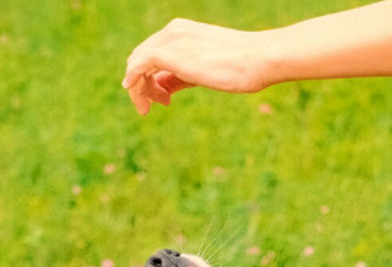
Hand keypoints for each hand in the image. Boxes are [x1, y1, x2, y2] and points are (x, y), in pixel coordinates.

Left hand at [122, 19, 272, 114]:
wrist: (256, 59)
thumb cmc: (240, 67)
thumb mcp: (204, 71)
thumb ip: (180, 77)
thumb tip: (163, 89)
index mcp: (183, 32)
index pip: (155, 54)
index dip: (152, 79)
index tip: (163, 99)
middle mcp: (173, 31)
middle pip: (142, 58)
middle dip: (143, 85)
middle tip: (151, 106)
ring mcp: (169, 39)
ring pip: (137, 63)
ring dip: (139, 89)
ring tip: (146, 109)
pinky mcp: (166, 52)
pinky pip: (137, 67)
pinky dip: (134, 85)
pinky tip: (141, 102)